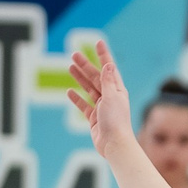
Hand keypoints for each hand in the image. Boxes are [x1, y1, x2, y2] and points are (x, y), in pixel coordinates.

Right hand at [65, 40, 134, 154]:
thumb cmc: (115, 121)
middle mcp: (111, 98)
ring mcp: (102, 108)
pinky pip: (84, 105)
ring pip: (89, 89)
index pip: (110, 69)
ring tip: (71, 67)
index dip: (104, 55)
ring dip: (80, 78)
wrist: (114, 145)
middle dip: (86, 66)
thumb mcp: (111, 97)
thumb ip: (108, 81)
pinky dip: (77, 98)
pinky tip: (69, 92)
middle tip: (74, 54)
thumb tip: (109, 64)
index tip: (99, 42)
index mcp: (118, 91)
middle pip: (96, 78)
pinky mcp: (94, 119)